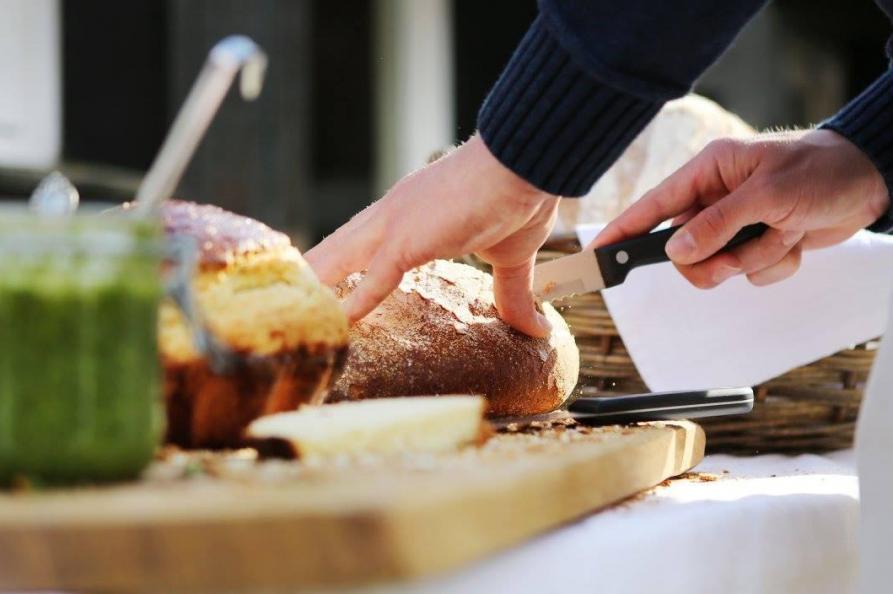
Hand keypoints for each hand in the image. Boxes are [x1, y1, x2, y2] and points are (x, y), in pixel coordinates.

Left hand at [305, 134, 559, 336]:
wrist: (527, 162)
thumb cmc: (518, 195)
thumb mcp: (511, 256)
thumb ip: (512, 293)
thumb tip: (535, 327)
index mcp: (406, 217)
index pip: (357, 245)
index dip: (333, 267)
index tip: (314, 291)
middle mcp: (389, 217)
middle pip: (333, 251)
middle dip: (306, 279)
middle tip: (278, 306)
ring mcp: (393, 225)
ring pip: (337, 261)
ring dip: (312, 290)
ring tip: (285, 317)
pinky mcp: (408, 238)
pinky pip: (373, 278)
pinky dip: (352, 302)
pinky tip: (334, 325)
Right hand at [593, 129, 889, 287]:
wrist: (871, 181)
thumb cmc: (821, 171)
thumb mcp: (767, 194)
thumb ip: (717, 224)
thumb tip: (676, 252)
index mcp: (709, 172)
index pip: (654, 205)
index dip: (624, 231)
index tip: (598, 255)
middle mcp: (717, 198)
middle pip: (683, 249)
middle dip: (712, 261)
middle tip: (735, 257)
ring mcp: (737, 223)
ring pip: (717, 265)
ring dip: (751, 260)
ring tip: (780, 235)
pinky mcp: (759, 241)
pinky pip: (749, 272)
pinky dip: (774, 264)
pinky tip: (794, 239)